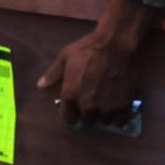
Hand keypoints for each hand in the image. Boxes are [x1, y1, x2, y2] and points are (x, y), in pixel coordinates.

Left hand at [36, 0, 164, 125]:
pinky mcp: (124, 105)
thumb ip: (53, 74)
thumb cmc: (89, 48)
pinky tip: (119, 107)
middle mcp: (88, 105)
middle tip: (93, 100)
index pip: (68, 118)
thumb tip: (40, 85)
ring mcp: (107, 106)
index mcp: (71, 94)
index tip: (75, 109)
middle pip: (87, 120)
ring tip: (107, 102)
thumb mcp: (66, 56)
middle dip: (89, 113)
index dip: (71, 113)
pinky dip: (119, 116)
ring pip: (104, 121)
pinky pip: (120, 120)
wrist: (117, 43)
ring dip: (104, 114)